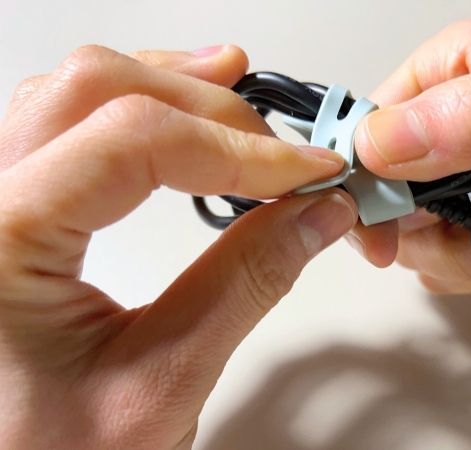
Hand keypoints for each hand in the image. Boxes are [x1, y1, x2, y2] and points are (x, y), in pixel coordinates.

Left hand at [0, 45, 356, 447]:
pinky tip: (184, 114)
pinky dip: (140, 107)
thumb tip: (315, 212)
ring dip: (173, 89)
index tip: (308, 170)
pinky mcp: (16, 208)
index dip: (237, 147)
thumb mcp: (161, 386)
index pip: (129, 141)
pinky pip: (70, 122)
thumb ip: (245, 285)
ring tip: (243, 101)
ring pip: (79, 92)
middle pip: (98, 89)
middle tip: (283, 149)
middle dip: (210, 107)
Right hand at [348, 19, 470, 292]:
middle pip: (386, 187)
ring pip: (417, 225)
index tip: (380, 219)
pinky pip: (454, 245)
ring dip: (449, 249)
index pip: (372, 125)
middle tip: (454, 233)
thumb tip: (386, 141)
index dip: (364, 177)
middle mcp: (457, 117)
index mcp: (455, 70)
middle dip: (413, 226)